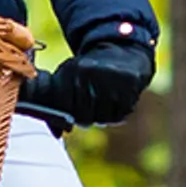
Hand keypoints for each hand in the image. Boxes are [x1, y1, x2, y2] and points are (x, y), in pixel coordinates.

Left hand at [23, 33, 151, 128]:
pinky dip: (115, 115)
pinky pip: (119, 116)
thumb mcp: (70, 76)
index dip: (65, 116)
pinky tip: (114, 102)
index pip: (64, 107)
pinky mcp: (130, 88)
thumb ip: (58, 102)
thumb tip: (55, 133)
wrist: (121, 53)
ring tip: (100, 104)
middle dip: (83, 118)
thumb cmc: (89, 71)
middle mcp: (94, 74)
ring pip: (102, 119)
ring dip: (100, 117)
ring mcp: (113, 82)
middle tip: (87, 111)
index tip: (68, 114)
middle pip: (83, 116)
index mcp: (75, 70)